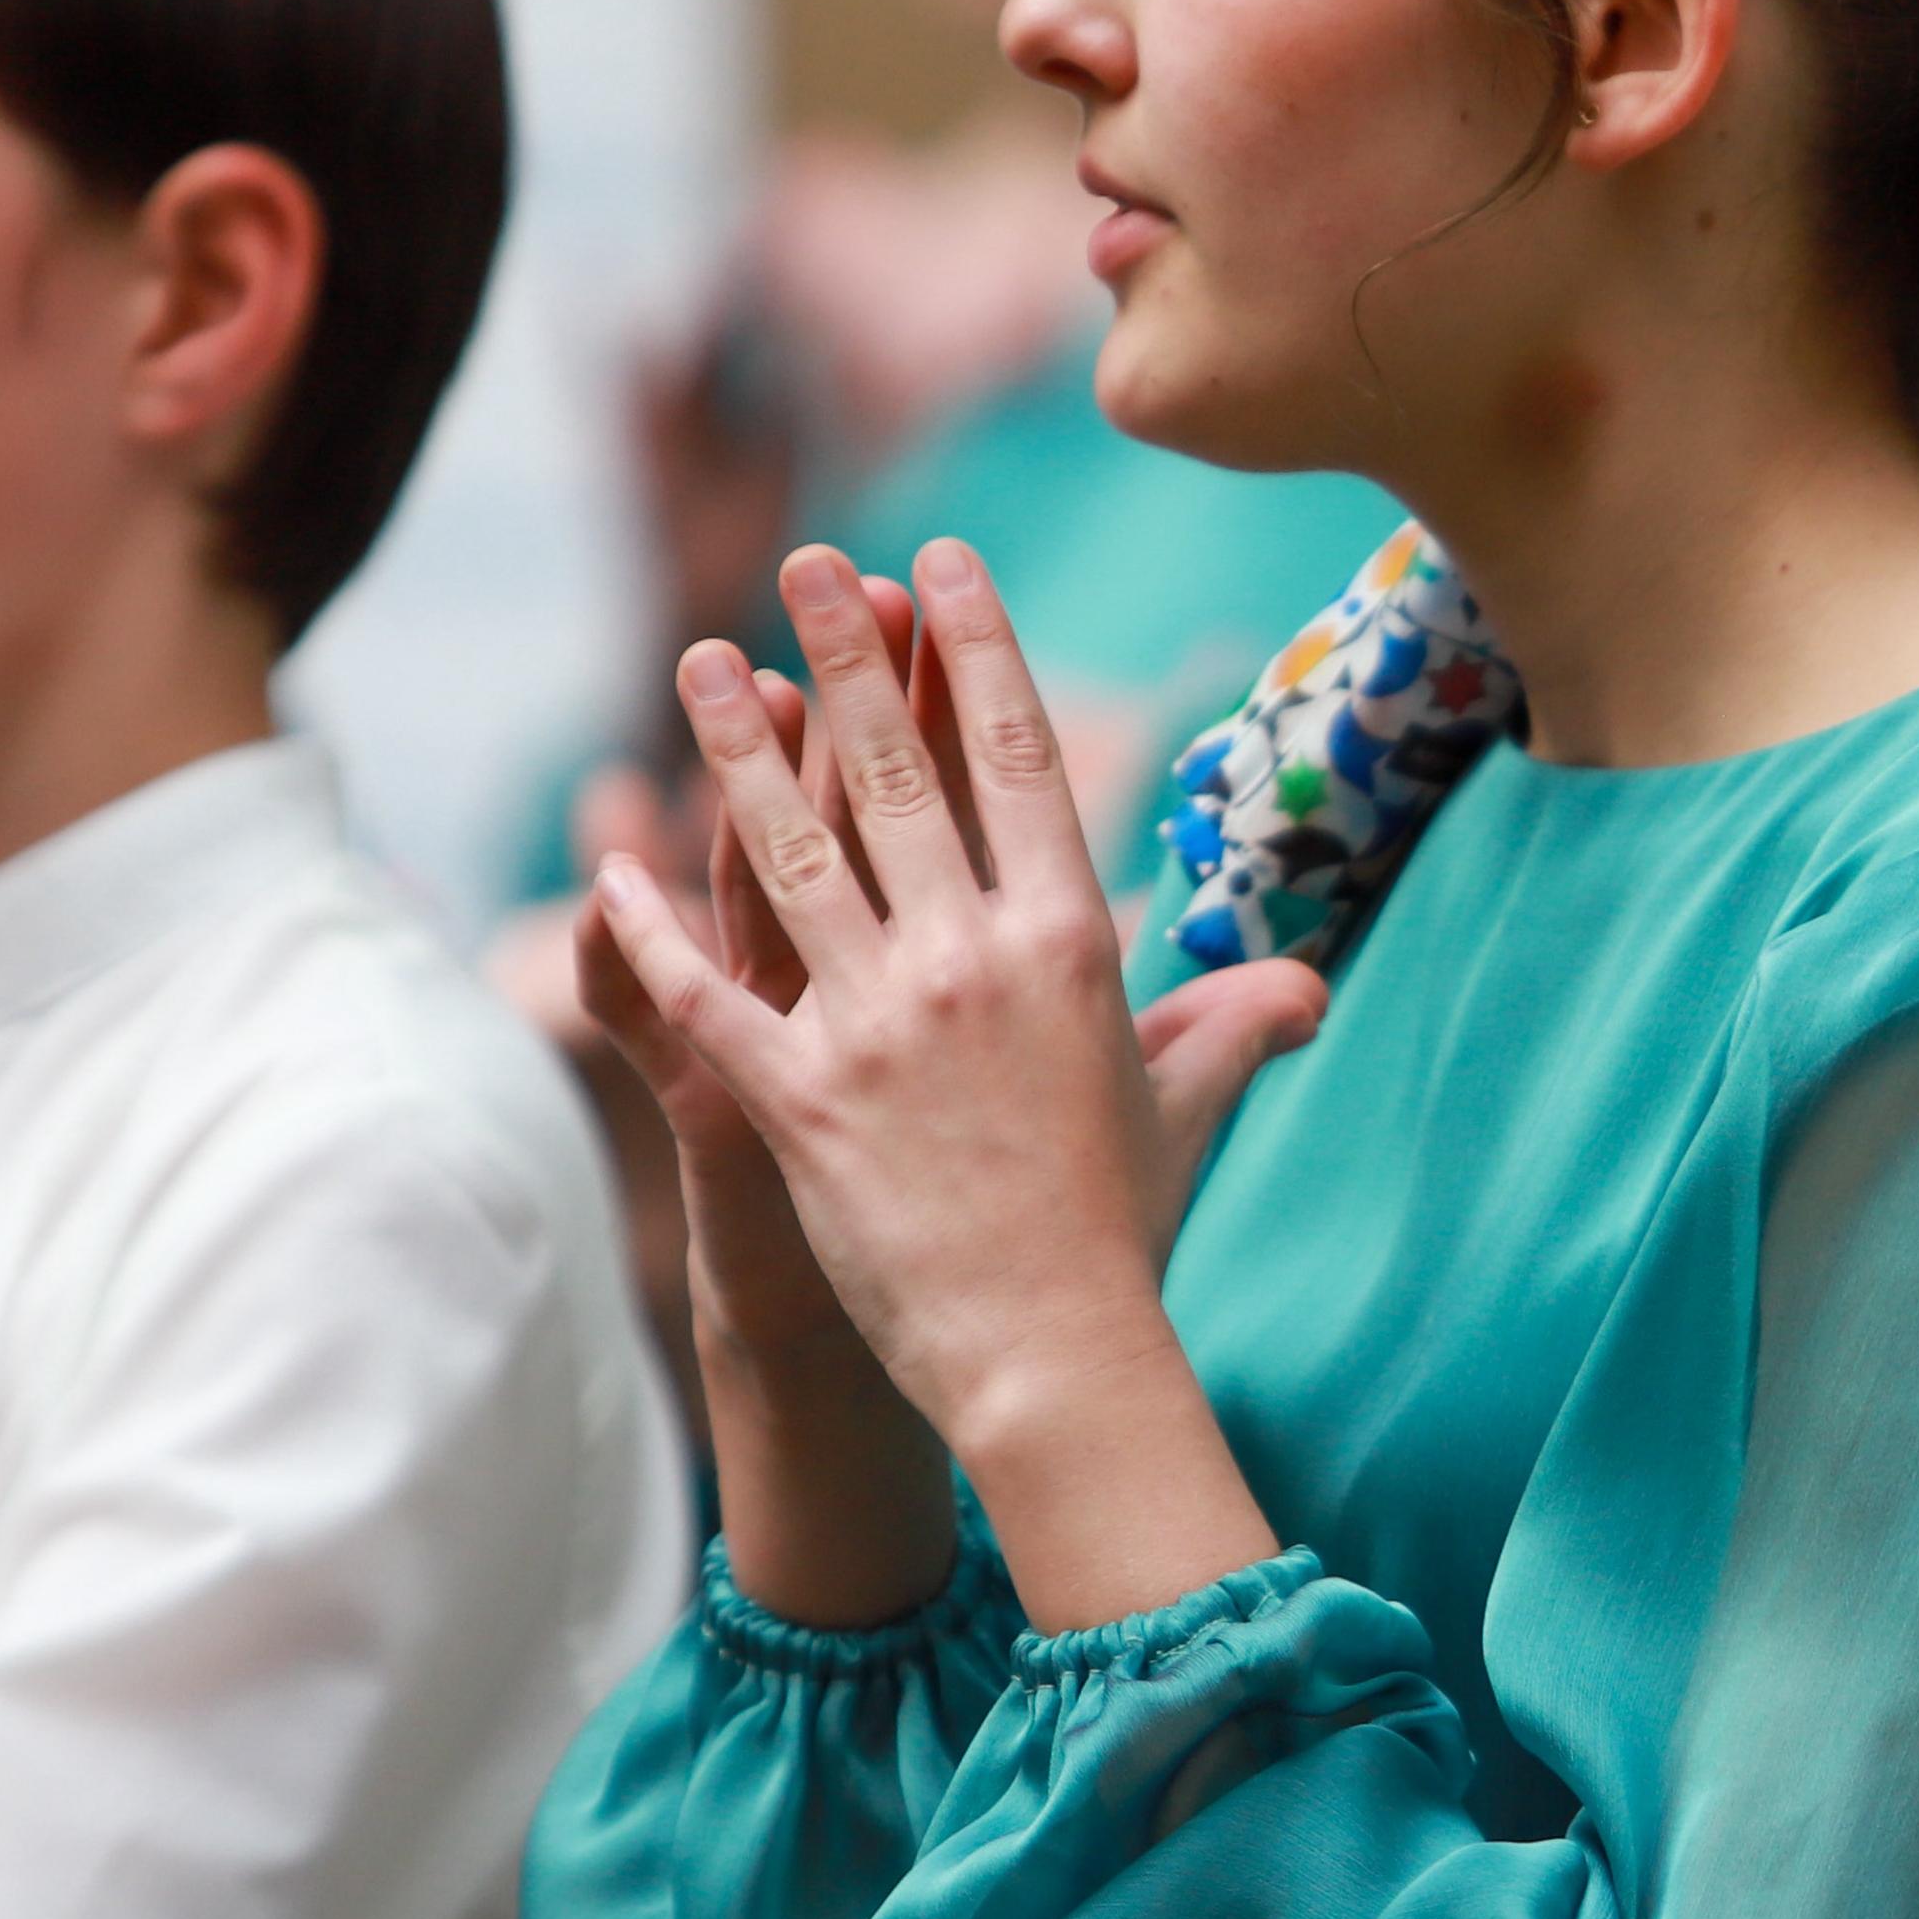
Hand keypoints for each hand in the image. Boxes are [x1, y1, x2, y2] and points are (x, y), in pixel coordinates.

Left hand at [591, 540, 1318, 1631]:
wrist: (1052, 1353)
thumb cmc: (1122, 1230)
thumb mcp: (1184, 1107)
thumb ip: (1234, 1023)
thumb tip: (1306, 984)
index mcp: (1067, 940)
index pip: (1016, 757)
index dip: (974, 648)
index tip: (941, 565)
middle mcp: (970, 959)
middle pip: (896, 773)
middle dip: (843, 656)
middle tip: (805, 565)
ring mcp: (877, 1024)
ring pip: (790, 854)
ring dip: (735, 752)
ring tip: (695, 662)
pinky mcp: (797, 1099)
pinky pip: (705, 996)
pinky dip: (651, 931)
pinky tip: (612, 867)